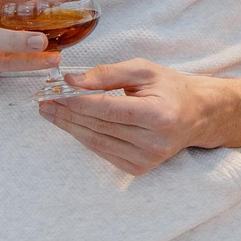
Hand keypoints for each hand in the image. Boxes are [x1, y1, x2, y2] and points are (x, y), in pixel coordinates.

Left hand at [39, 58, 217, 174]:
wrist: (197, 116)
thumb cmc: (169, 88)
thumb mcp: (143, 71)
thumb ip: (107, 74)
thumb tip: (71, 80)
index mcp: (158, 115)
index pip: (108, 110)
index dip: (78, 101)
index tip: (54, 91)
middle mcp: (154, 142)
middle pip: (98, 126)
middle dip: (67, 113)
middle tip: (43, 101)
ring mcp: (147, 159)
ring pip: (96, 141)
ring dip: (69, 126)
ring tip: (50, 111)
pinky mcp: (139, 169)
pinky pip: (102, 151)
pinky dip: (84, 137)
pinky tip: (71, 124)